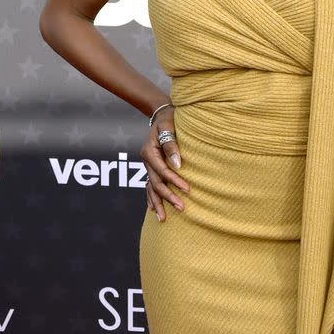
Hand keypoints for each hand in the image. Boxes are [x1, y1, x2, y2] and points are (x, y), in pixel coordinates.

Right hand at [140, 104, 189, 221]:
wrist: (162, 114)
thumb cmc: (169, 118)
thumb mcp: (169, 126)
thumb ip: (172, 145)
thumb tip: (178, 164)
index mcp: (149, 151)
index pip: (162, 170)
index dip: (174, 181)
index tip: (188, 189)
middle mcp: (146, 160)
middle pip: (155, 183)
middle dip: (167, 197)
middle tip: (181, 208)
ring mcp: (147, 165)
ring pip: (150, 188)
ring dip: (156, 203)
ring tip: (162, 219)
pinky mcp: (151, 167)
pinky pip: (149, 185)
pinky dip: (150, 197)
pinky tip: (153, 209)